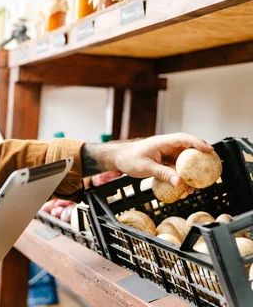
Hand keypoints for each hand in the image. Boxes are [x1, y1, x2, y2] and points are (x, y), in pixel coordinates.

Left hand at [82, 133, 213, 191]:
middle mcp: (166, 146)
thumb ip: (162, 174)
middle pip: (188, 150)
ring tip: (194, 187)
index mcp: (162, 142)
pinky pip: (176, 168)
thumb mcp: (145, 167)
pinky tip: (183, 187)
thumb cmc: (128, 158)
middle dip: (199, 161)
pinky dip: (181, 176)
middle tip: (208, 172)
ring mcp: (166, 154)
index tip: (209, 150)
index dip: (198, 143)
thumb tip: (179, 182)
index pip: (184, 139)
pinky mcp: (164, 161)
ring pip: (183, 161)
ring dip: (190, 172)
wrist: (118, 159)